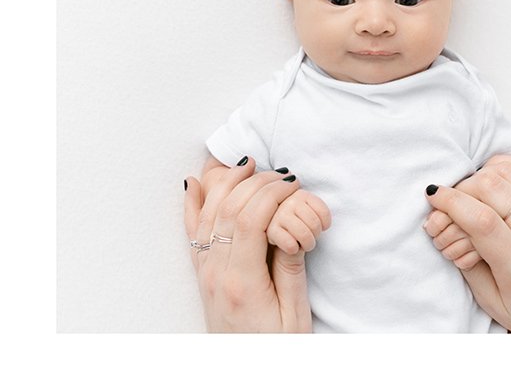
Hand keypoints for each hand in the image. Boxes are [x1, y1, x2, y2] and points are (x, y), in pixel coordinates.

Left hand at [183, 156, 313, 331]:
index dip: (272, 193)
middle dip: (255, 182)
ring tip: (248, 165)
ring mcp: (205, 272)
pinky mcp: (203, 273)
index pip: (250, 219)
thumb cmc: (276, 345)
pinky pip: (193, 231)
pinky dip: (193, 204)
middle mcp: (216, 273)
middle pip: (228, 210)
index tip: (294, 183)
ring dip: (227, 184)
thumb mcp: (294, 311)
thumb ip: (290, 268)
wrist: (244, 370)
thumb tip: (289, 229)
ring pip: (208, 214)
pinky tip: (194, 183)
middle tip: (281, 173)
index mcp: (242, 282)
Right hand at [268, 189, 332, 255]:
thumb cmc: (298, 228)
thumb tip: (320, 210)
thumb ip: (315, 210)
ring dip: (307, 244)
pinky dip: (294, 249)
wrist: (277, 246)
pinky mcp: (269, 230)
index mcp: (300, 194)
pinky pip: (290, 243)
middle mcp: (288, 201)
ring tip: (304, 245)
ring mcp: (277, 215)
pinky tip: (292, 248)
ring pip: (303, 233)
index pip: (323, 212)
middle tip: (310, 239)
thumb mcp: (309, 215)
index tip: (321, 228)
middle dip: (315, 235)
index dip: (325, 224)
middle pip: (314, 223)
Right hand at [424, 155, 510, 332]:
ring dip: (480, 176)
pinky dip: (502, 167)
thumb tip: (446, 227)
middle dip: (461, 188)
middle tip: (449, 201)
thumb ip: (468, 267)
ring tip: (469, 194)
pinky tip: (491, 180)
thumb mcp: (495, 304)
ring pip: (508, 172)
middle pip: (491, 188)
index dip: (451, 202)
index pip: (481, 219)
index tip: (433, 197)